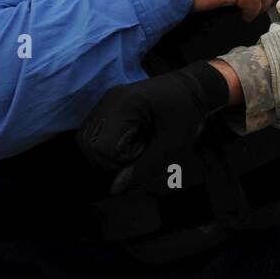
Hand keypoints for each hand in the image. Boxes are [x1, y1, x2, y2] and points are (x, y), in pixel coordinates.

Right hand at [79, 61, 230, 192]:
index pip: (100, 146)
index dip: (121, 159)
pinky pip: (92, 134)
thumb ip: (145, 167)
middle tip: (140, 148)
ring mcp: (105, 101)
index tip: (145, 149)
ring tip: (136, 143)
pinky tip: (130, 138)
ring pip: (86, 140)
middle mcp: (109, 100)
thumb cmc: (187, 114)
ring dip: (108, 152)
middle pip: (87, 144)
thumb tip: (115, 188)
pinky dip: (107, 144)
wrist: (193, 89)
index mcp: (125, 103)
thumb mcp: (173, 144)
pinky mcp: (107, 107)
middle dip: (111, 158)